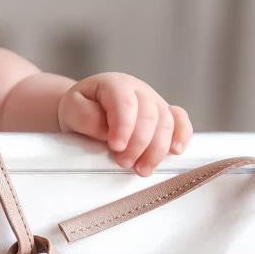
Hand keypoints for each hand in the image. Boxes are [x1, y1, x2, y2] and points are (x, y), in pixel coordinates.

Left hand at [57, 73, 192, 175]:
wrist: (87, 108)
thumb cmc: (80, 108)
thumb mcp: (71, 108)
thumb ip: (86, 117)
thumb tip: (107, 131)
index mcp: (115, 84)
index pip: (124, 103)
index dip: (123, 126)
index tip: (116, 147)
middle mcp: (139, 90)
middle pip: (149, 116)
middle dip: (138, 144)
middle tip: (123, 163)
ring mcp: (155, 101)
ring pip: (166, 122)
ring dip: (156, 149)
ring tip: (141, 169)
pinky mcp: (166, 114)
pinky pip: (181, 120)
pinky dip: (182, 135)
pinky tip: (176, 151)